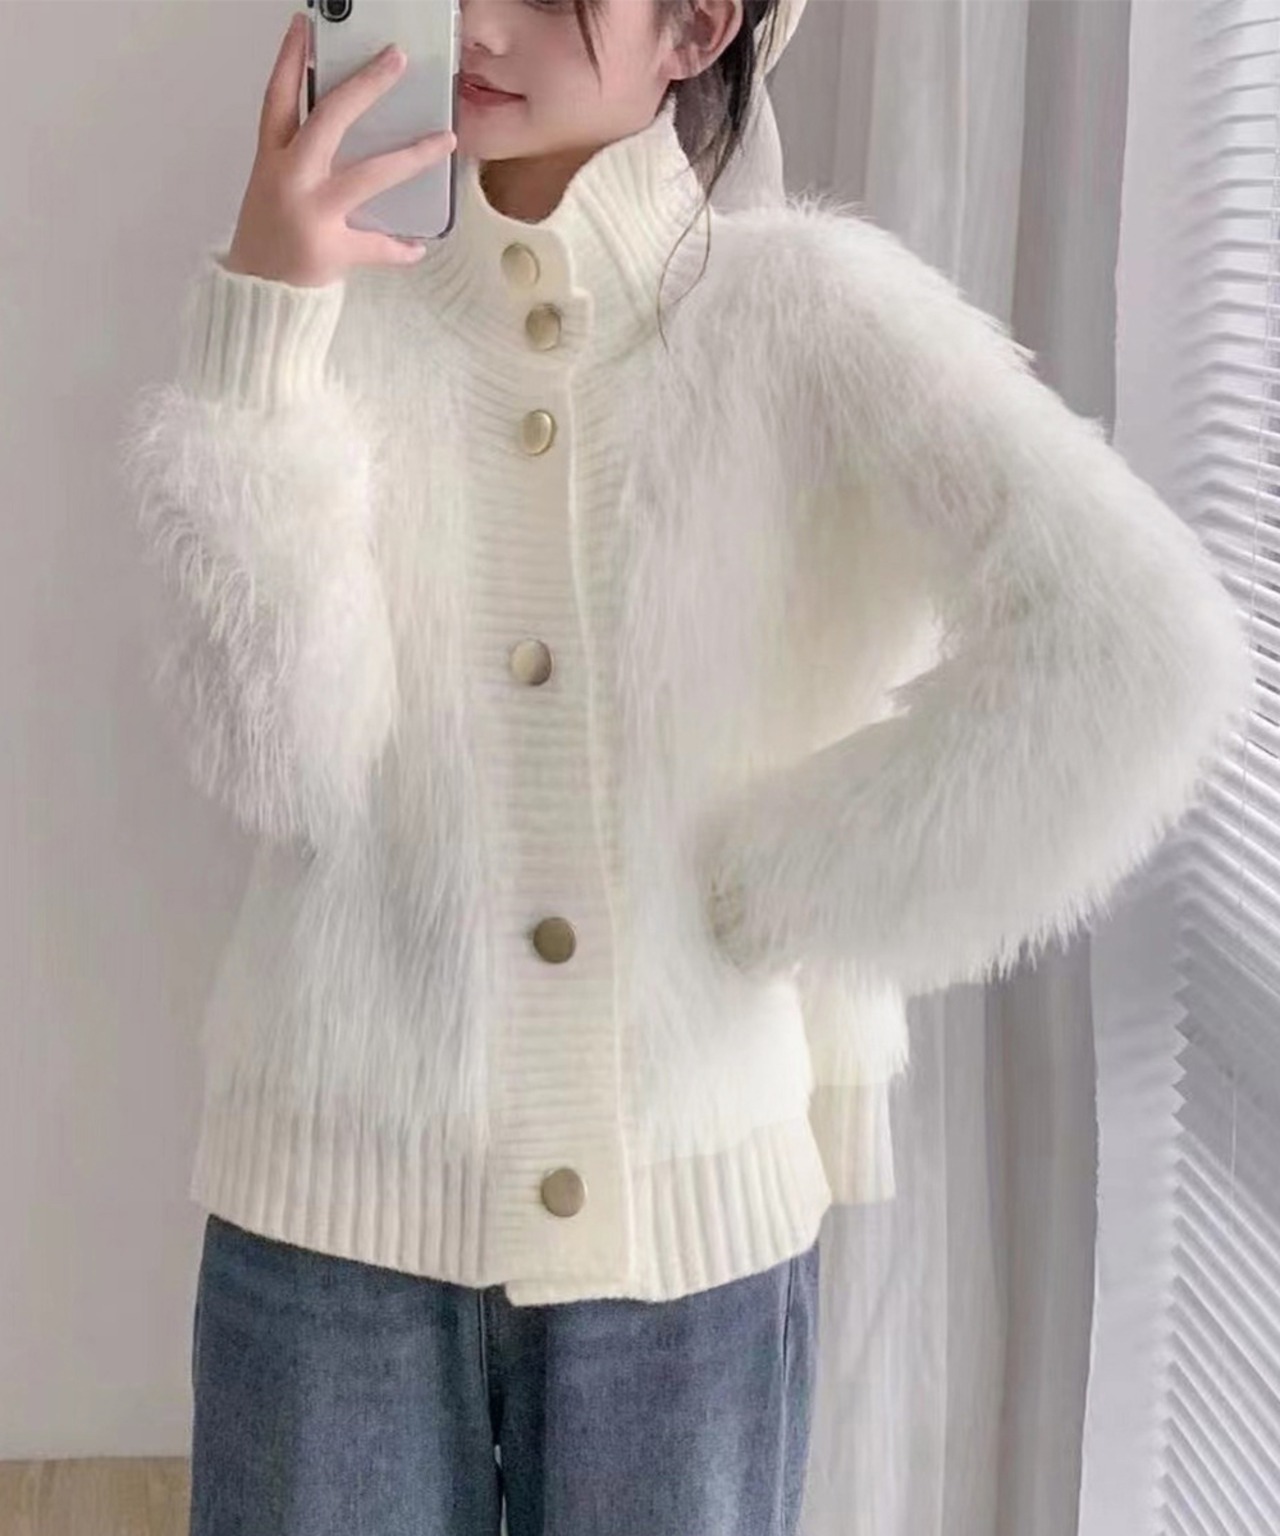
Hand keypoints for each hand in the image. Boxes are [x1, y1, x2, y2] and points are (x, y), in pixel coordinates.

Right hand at [223, 11, 455, 286]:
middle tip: (398, 59)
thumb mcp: (273, 188)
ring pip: (370, 174)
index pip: (279, 96)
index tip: (306, 24)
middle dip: (365, 85)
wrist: (253, 296)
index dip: (291, 57)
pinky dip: (399, 247)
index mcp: (271, 159)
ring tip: (445, 139)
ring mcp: (311, 212)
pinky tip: (419, 246)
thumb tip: (346, 132)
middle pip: (329, 118)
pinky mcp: (331, 249)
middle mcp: (289, 177)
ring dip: (412, 156)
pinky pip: (377, 245)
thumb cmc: (268, 239)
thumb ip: (300, 158)